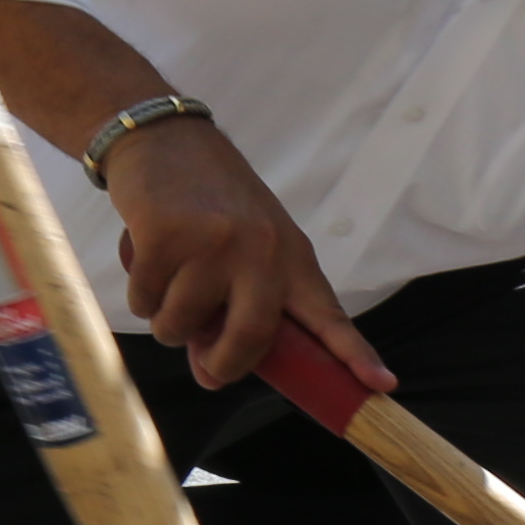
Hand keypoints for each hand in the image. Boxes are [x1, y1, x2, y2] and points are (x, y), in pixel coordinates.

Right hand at [100, 114, 388, 395]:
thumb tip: (209, 374)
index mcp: (292, 257)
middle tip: (209, 369)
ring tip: (169, 286)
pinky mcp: (167, 237)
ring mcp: (215, 243)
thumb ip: (238, 308)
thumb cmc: (210, 203)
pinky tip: (148, 264)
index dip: (355, 354)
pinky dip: (141, 297)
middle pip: (251, 338)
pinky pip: (146, 302)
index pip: (328, 314)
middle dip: (224, 366)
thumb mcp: (247, 247)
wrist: (165, 140)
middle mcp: (262, 250)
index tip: (383, 384)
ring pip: (183, 326)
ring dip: (168, 325)